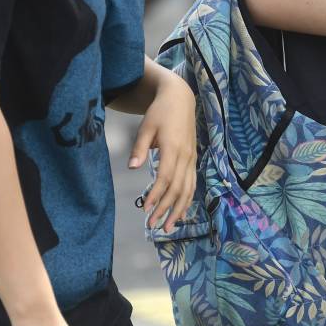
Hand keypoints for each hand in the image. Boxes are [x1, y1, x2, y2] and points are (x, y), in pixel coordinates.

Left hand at [129, 70, 196, 229]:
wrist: (180, 99)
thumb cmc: (160, 112)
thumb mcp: (146, 126)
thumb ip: (140, 148)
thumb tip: (132, 168)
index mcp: (173, 147)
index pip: (165, 177)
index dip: (156, 194)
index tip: (146, 208)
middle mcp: (185, 155)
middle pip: (177, 187)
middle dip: (165, 208)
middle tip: (152, 225)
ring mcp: (191, 158)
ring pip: (188, 189)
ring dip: (178, 209)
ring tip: (167, 226)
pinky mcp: (192, 159)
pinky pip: (192, 183)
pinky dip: (187, 199)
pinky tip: (180, 212)